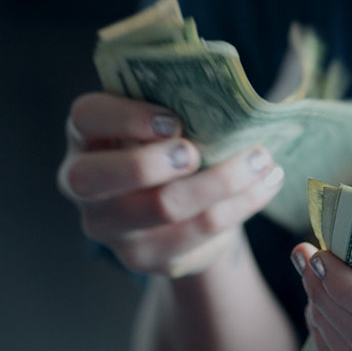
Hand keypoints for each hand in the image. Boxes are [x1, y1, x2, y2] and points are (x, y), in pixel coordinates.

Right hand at [58, 92, 283, 276]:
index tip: (173, 120)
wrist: (182, 211)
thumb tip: (228, 92)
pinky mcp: (147, 257)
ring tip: (262, 160)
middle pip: (98, 177)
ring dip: (222, 181)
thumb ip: (178, 104)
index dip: (125, 117)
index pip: (85, 118)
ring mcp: (112, 229)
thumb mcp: (166, 122)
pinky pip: (200, 232)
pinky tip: (266, 183)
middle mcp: (84, 186)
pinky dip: (242, 204)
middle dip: (153, 161)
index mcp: (87, 137)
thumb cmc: (172, 148)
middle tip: (197, 152)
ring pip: (162, 207)